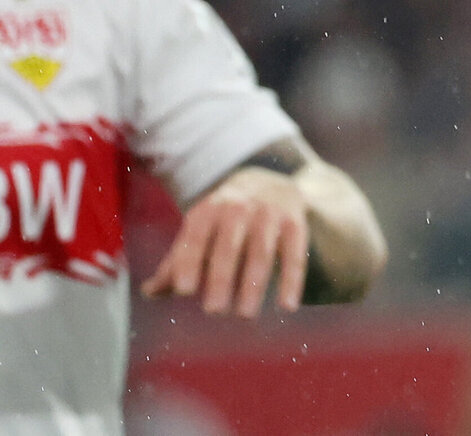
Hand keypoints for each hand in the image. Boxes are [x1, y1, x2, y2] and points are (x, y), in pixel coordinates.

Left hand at [140, 166, 309, 315]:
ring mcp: (269, 214)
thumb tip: (149, 293)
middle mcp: (239, 208)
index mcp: (208, 210)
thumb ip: (177, 261)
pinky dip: (292, 280)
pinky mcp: (295, 223)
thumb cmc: (224, 218)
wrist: (271, 180)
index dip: (189, 262)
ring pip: (262, 252)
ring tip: (244, 315)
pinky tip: (287, 306)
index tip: (184, 290)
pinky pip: (295, 254)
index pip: (195, 237)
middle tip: (213, 311)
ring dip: (253, 284)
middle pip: (229, 246)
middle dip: (221, 278)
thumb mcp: (200, 228)